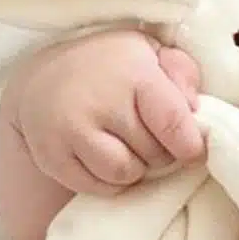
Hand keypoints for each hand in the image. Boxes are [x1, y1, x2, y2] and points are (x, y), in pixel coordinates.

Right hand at [11, 29, 204, 195]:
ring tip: (129, 148)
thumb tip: (194, 107)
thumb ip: (182, 72)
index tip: (194, 151)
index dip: (191, 145)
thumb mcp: (151, 52)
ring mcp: (71, 130)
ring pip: (124, 174)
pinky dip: (109, 181)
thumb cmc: (113, 67)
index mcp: (134, 74)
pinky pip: (96, 187)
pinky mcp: (51, 155)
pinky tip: (106, 158)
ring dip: (136, 169)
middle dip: (162, 153)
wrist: (44, 76)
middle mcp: (101, 101)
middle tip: (151, 138)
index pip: (172, 122)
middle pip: (155, 154)